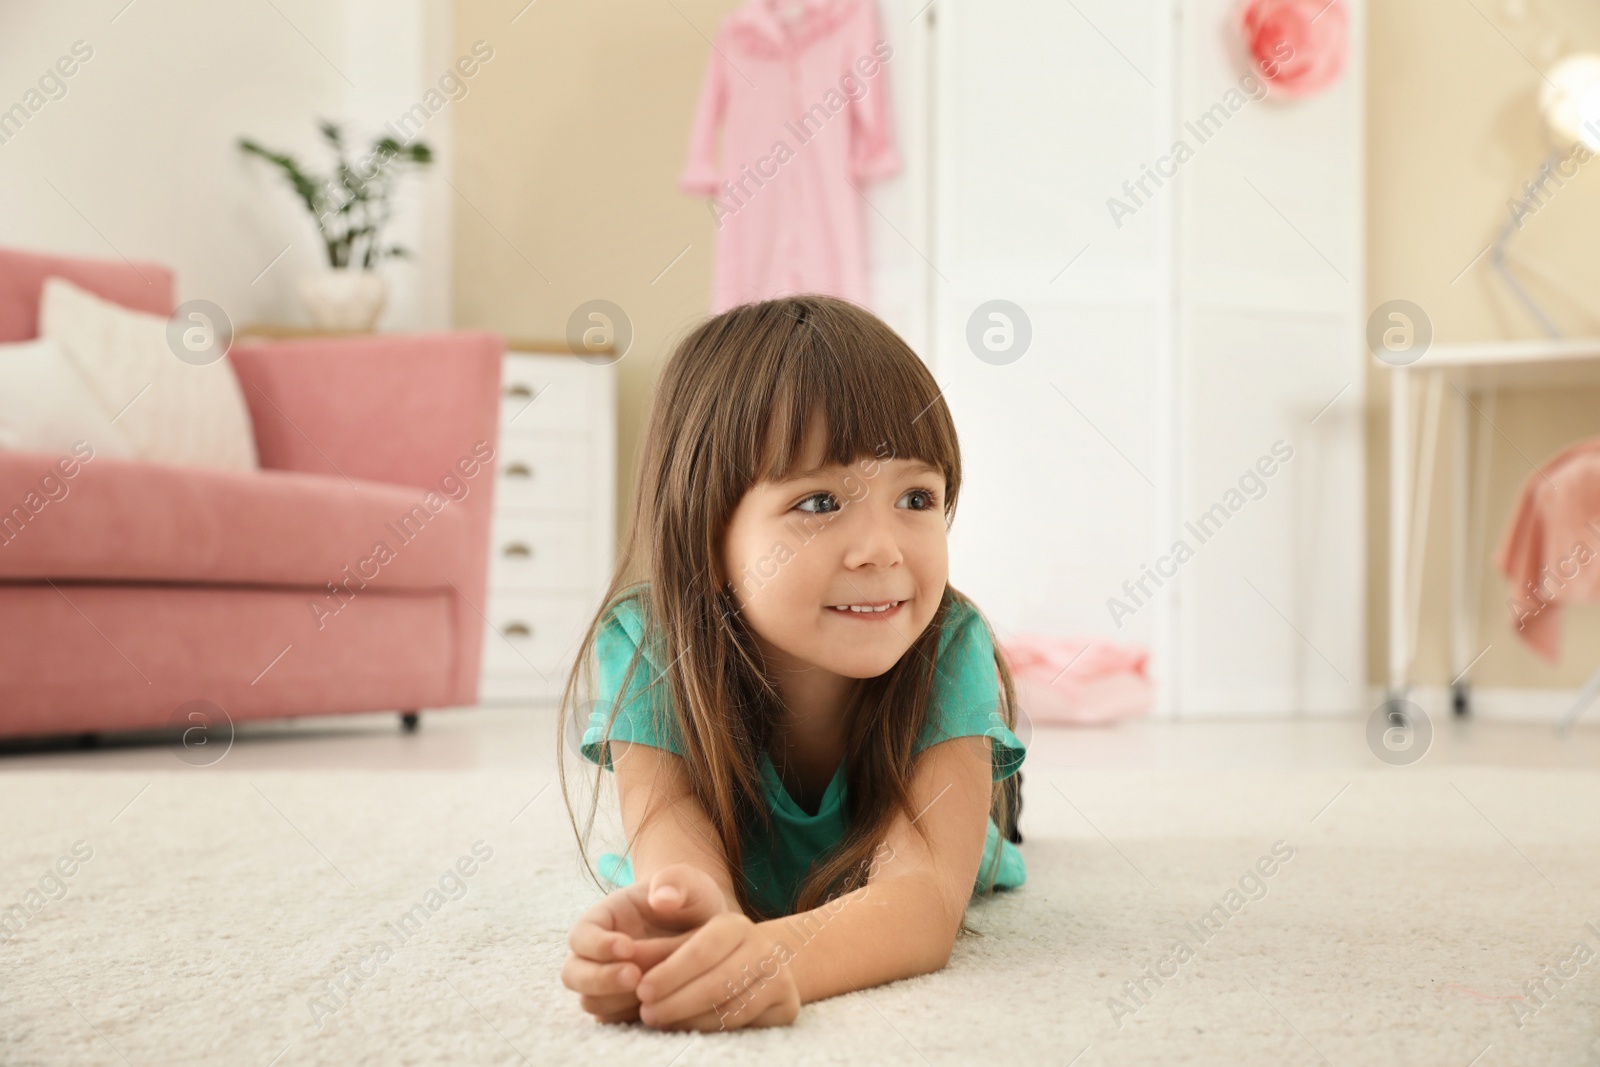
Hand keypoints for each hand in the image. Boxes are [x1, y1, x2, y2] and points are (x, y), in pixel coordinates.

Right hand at [561, 863, 728, 1024]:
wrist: (702, 930)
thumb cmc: (690, 902)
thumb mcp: (689, 884)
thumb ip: (675, 882)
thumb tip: (661, 898)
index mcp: (601, 920)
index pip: (581, 936)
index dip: (598, 944)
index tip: (628, 946)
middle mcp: (595, 955)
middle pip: (573, 975)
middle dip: (601, 979)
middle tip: (635, 976)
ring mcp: (605, 984)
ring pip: (592, 1002)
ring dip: (619, 999)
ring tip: (654, 990)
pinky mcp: (621, 1007)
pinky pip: (614, 1021)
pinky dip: (632, 1017)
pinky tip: (660, 1006)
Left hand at [634, 912, 801, 1030]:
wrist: (760, 966)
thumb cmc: (709, 953)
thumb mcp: (685, 941)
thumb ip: (657, 947)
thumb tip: (626, 954)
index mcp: (735, 924)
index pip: (701, 948)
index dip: (670, 971)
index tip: (641, 988)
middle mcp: (762, 946)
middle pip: (717, 980)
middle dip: (677, 1000)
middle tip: (646, 1013)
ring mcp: (779, 976)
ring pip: (731, 1005)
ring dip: (691, 1018)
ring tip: (661, 1021)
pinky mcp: (787, 1005)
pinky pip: (745, 1022)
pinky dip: (712, 1028)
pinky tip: (687, 1029)